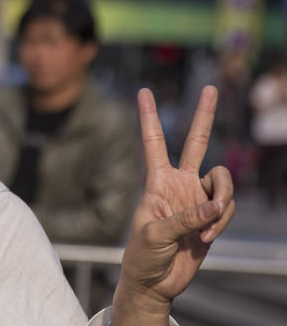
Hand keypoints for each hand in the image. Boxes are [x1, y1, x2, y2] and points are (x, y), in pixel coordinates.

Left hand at [114, 85, 234, 321]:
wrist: (156, 281)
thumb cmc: (143, 255)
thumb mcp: (155, 235)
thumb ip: (185, 218)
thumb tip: (214, 206)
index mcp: (156, 181)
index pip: (152, 141)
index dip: (149, 116)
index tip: (143, 91)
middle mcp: (178, 183)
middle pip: (195, 142)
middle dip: (204, 116)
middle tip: (209, 88)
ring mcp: (197, 198)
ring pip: (222, 182)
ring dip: (222, 203)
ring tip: (207, 229)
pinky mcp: (211, 216)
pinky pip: (226, 208)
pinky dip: (221, 222)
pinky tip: (207, 237)